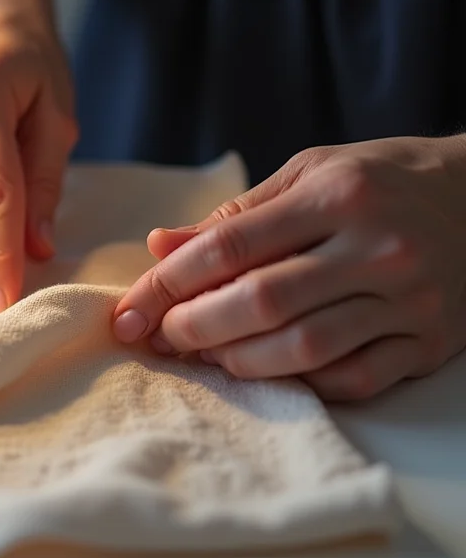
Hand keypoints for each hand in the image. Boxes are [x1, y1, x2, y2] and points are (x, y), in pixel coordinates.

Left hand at [111, 137, 465, 400]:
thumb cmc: (381, 180)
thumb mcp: (310, 173)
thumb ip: (236, 215)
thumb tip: (160, 246)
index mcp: (337, 195)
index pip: (231, 245)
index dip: (168, 283)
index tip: (129, 311)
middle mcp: (377, 247)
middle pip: (261, 302)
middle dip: (193, 328)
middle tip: (160, 339)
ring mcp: (409, 300)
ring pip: (304, 349)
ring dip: (238, 362)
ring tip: (205, 357)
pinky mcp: (429, 342)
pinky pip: (353, 380)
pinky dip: (299, 384)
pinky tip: (267, 373)